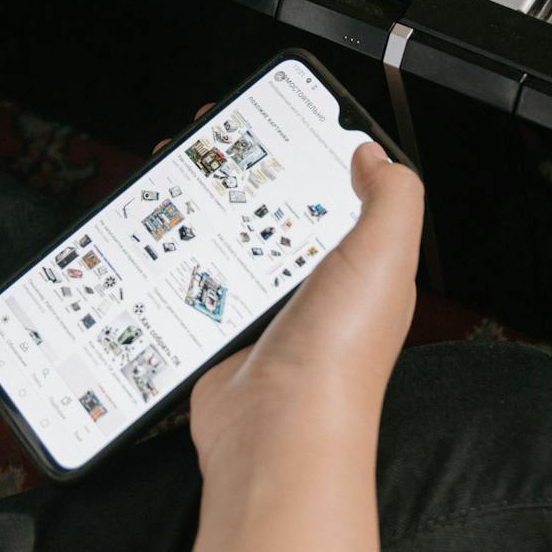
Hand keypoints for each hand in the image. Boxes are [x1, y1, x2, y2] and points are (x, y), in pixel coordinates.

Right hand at [190, 144, 423, 474]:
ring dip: (202, 211)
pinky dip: (176, 260)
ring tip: (176, 174)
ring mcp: (264, 310)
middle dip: (241, 173)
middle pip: (273, 210)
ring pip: (230, 241)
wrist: (278, 438)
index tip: (274, 114)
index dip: (307, 147)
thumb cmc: (337, 359)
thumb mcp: (383, 256)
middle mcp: (314, 286)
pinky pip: (195, 283)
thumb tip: (373, 152)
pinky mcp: (221, 332)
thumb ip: (392, 196)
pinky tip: (159, 239)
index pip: (334, 187)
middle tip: (209, 138)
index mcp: (359, 261)